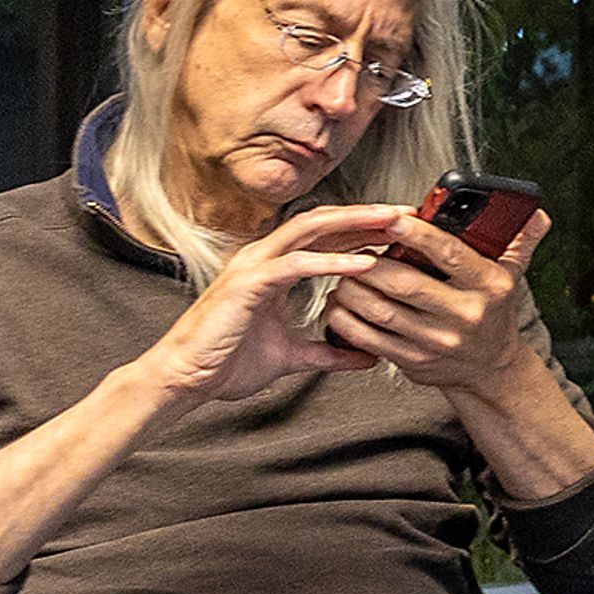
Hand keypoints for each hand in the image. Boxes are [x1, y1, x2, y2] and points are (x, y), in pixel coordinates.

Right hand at [142, 203, 401, 405]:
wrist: (185, 380)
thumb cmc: (225, 363)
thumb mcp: (293, 357)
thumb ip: (329, 353)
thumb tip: (366, 356)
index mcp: (274, 268)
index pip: (325, 237)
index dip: (363, 229)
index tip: (402, 231)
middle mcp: (264, 258)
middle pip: (323, 223)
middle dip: (367, 216)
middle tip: (408, 214)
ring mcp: (253, 266)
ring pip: (311, 231)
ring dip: (355, 225)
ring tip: (392, 224)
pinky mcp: (246, 284)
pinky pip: (294, 265)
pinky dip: (330, 262)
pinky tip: (361, 264)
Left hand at [317, 207, 549, 393]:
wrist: (490, 369)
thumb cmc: (494, 313)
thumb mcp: (513, 275)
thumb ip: (521, 240)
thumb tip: (534, 212)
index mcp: (489, 287)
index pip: (450, 254)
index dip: (417, 235)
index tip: (392, 218)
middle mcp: (465, 315)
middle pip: (405, 284)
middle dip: (371, 263)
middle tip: (354, 246)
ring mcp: (438, 342)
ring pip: (382, 311)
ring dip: (354, 289)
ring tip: (344, 271)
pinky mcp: (414, 362)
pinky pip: (370, 339)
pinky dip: (347, 319)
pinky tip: (341, 303)